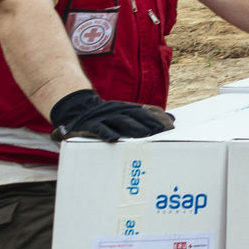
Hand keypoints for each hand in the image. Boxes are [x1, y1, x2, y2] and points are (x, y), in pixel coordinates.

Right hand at [48, 90, 175, 142]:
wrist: (77, 109)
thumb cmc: (108, 116)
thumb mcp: (127, 113)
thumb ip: (147, 116)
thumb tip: (171, 118)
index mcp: (127, 108)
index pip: (146, 111)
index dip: (158, 117)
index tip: (171, 124)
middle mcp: (117, 111)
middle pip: (136, 115)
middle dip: (150, 122)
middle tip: (163, 131)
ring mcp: (104, 117)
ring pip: (121, 122)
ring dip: (134, 128)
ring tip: (145, 135)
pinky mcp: (90, 126)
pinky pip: (99, 129)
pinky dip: (107, 133)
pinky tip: (114, 139)